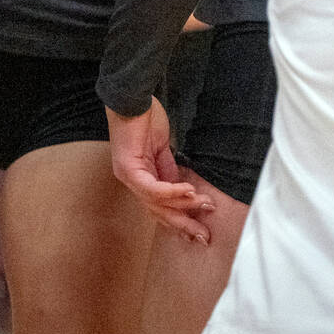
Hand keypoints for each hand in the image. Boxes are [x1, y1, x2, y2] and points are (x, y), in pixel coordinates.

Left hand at [106, 101, 212, 242]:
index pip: (159, 207)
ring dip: (184, 206)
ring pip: (157, 203)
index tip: (199, 230)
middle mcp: (131, 182)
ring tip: (205, 206)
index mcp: (139, 178)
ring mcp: (128, 176)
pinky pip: (153, 188)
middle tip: (204, 236)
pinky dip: (173, 192)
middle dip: (183, 225)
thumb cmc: (144, 117)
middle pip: (158, 212)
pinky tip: (190, 191)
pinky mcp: (129, 168)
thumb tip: (184, 190)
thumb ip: (168, 170)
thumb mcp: (161, 148)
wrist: (131, 97)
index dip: (179, 219)